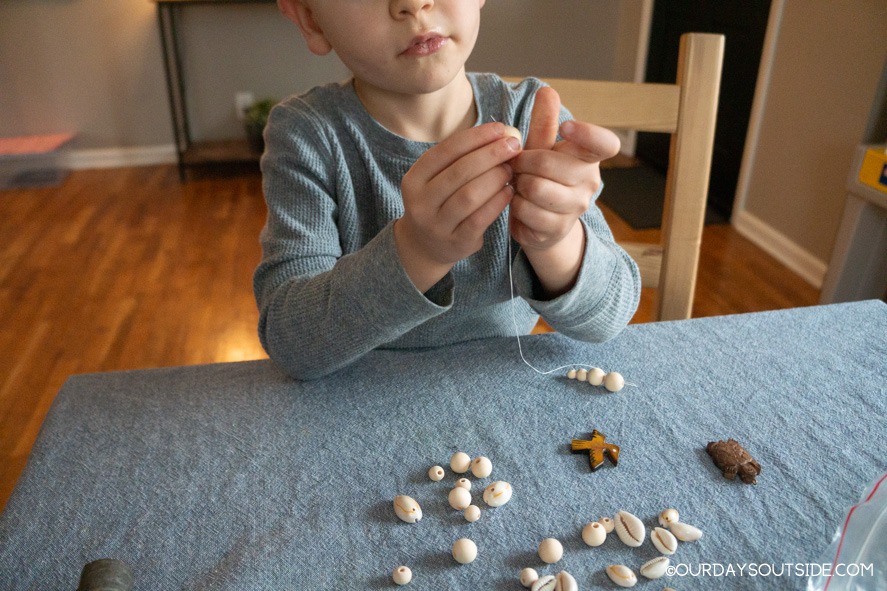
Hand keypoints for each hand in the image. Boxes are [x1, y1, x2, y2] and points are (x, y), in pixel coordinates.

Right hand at [394, 122, 520, 291]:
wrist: (426, 245)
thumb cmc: (441, 201)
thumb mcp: (441, 178)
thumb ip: (465, 156)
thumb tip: (505, 133)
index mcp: (414, 179)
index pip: (446, 150)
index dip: (476, 137)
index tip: (500, 128)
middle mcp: (420, 202)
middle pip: (459, 171)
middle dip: (490, 155)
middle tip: (513, 147)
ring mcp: (436, 225)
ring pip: (469, 196)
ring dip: (495, 178)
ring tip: (511, 169)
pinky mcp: (455, 242)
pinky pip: (479, 219)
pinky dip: (497, 202)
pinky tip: (509, 191)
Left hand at [510, 86, 620, 251]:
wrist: (540, 223)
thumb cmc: (542, 177)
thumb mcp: (541, 148)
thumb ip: (545, 122)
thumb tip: (547, 91)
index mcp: (590, 156)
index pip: (605, 143)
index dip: (587, 133)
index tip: (566, 128)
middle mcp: (589, 181)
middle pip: (547, 163)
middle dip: (523, 163)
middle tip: (518, 166)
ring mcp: (576, 207)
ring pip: (535, 188)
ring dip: (518, 184)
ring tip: (520, 184)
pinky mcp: (558, 228)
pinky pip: (526, 210)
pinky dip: (515, 205)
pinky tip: (519, 203)